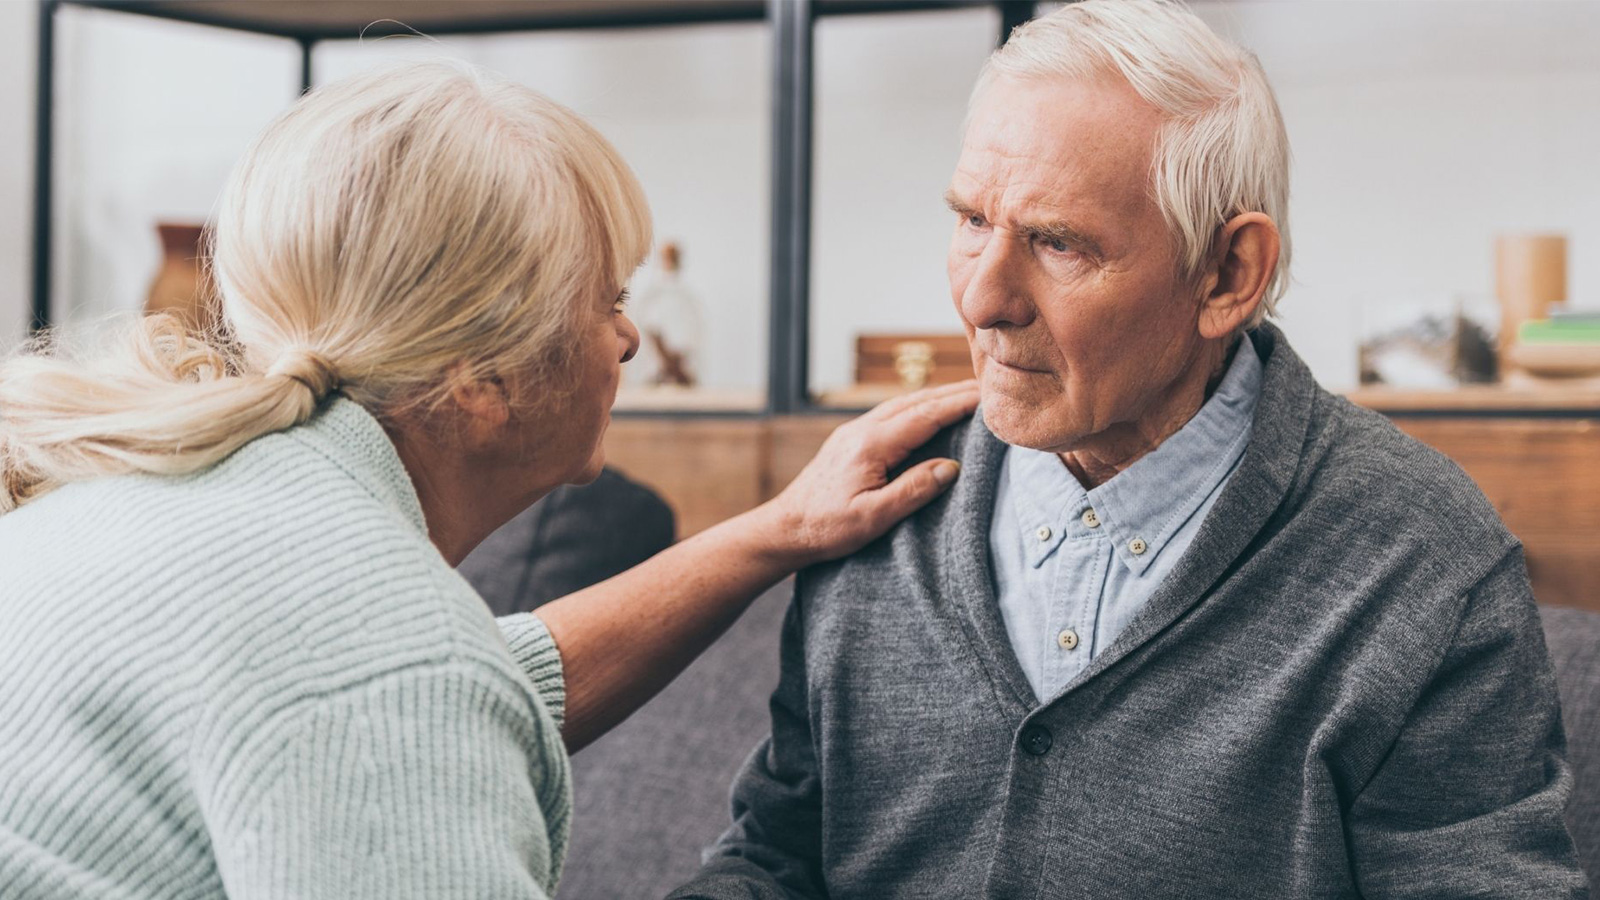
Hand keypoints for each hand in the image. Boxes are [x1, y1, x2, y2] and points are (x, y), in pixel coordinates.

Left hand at [753, 380, 979, 568]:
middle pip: (917, 401)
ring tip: (967, 396)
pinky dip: (918, 407)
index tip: (989, 396)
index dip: (960, 404)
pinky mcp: (849, 440)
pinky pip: (891, 414)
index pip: (926, 415)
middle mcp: (862, 429)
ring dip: (936, 397)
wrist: (784, 528)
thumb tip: (951, 468)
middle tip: (989, 388)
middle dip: (954, 393)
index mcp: (871, 444)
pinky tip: (928, 413)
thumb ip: (913, 490)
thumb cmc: (826, 527)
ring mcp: (853, 432)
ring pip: (903, 404)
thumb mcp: (874, 517)